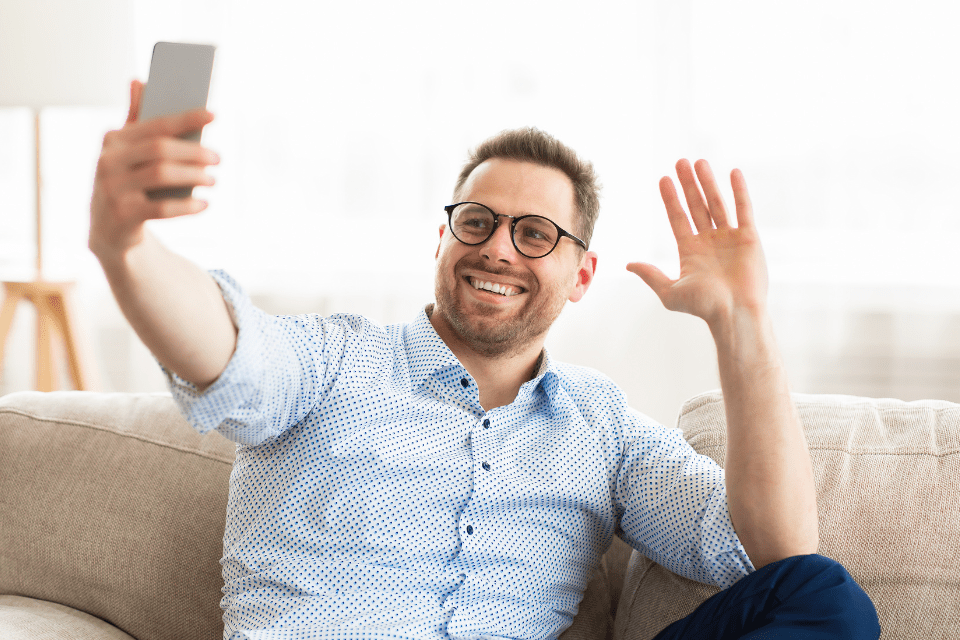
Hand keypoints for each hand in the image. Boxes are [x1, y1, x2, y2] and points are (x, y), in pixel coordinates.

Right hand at [89, 80, 219, 259]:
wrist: (107, 229)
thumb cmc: (125, 182)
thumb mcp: (125, 151)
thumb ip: (134, 119)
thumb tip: (137, 80)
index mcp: (112, 140)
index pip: (154, 124)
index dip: (186, 118)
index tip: (214, 115)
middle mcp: (107, 161)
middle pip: (161, 149)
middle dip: (195, 152)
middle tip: (218, 158)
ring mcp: (113, 189)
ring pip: (162, 175)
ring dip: (195, 176)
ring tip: (213, 179)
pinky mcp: (123, 216)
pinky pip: (162, 208)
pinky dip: (187, 206)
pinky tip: (204, 204)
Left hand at [627, 159, 767, 328]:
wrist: (734, 313)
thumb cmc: (704, 306)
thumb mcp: (670, 291)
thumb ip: (650, 274)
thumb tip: (628, 264)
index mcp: (691, 251)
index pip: (678, 217)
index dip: (671, 199)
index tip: (663, 179)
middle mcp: (710, 241)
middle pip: (696, 205)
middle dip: (688, 184)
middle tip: (680, 162)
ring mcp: (729, 238)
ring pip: (717, 203)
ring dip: (708, 182)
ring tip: (699, 162)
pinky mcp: (749, 238)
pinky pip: (743, 209)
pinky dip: (739, 191)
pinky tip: (733, 173)